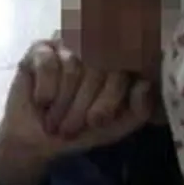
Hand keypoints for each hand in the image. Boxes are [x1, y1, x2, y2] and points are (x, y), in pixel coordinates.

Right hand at [0, 40, 153, 184]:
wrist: (39, 140)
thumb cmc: (82, 129)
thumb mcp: (118, 126)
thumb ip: (140, 109)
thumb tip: (144, 85)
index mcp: (122, 63)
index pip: (128, 64)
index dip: (111, 97)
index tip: (96, 121)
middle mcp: (98, 47)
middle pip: (100, 68)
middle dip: (84, 106)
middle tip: (71, 129)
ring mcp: (70, 44)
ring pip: (74, 67)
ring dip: (62, 103)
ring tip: (55, 121)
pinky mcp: (41, 48)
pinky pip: (49, 65)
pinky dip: (46, 91)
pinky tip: (42, 102)